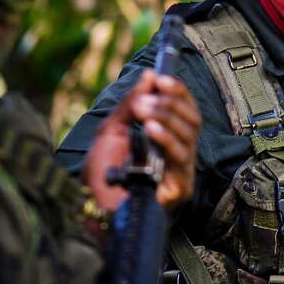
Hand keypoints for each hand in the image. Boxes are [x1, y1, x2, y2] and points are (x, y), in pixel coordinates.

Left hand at [83, 70, 200, 211]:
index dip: (177, 91)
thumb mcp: (112, 129)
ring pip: (189, 134)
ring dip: (166, 116)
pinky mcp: (181, 187)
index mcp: (166, 138)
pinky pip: (181, 156)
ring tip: (143, 110)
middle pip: (193, 119)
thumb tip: (150, 75)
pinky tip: (150, 129)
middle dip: (170, 102)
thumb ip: (131, 102)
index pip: (185, 109)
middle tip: (145, 99)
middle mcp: (178, 152)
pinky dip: (166, 138)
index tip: (161, 78)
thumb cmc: (101, 174)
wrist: (90, 208)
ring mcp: (182, 170)